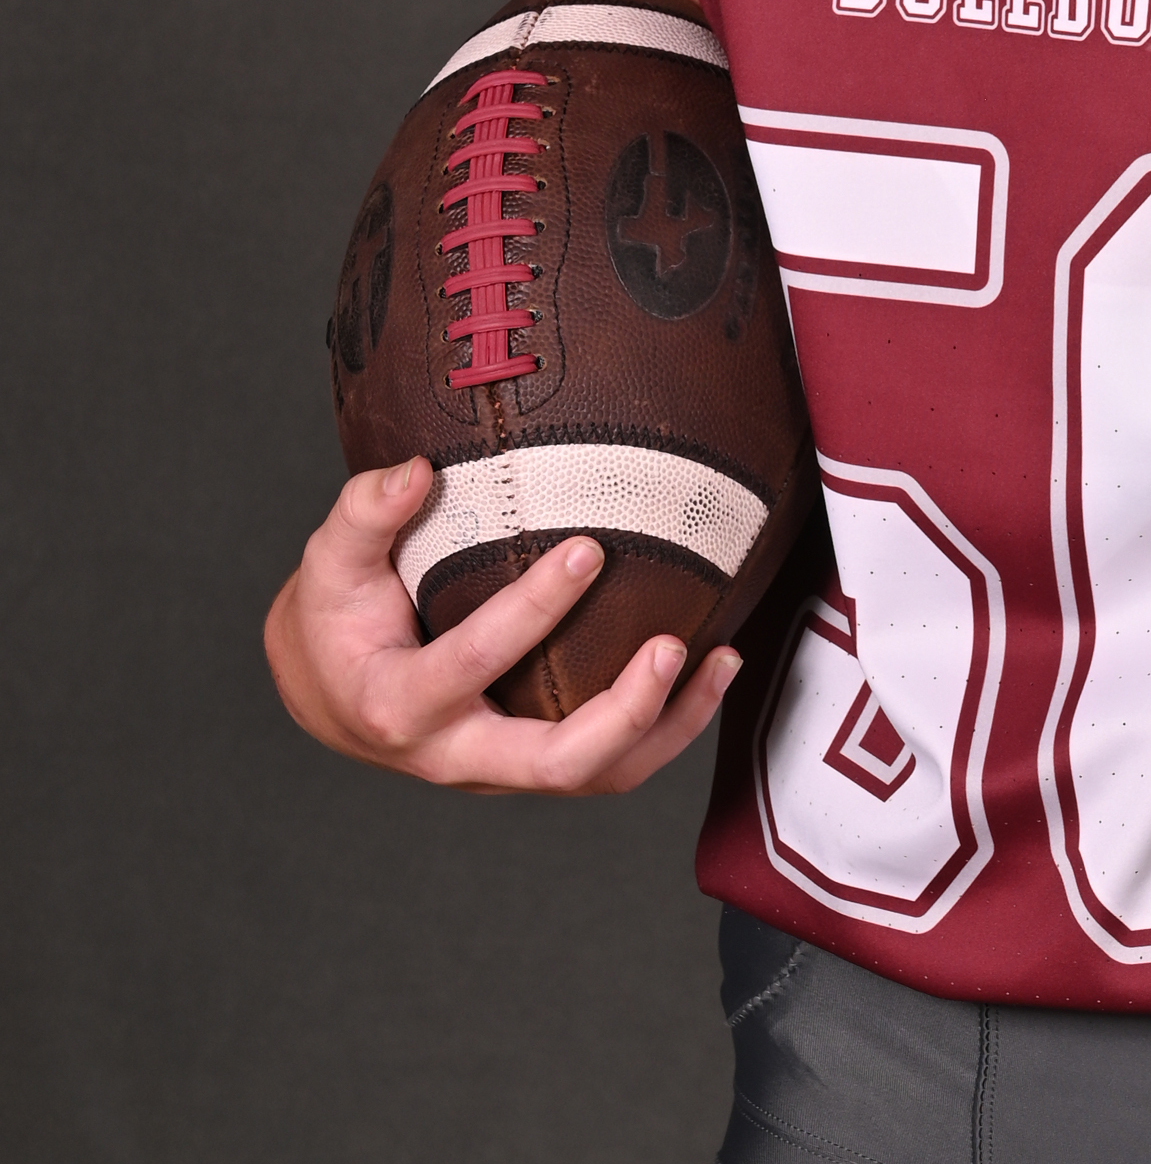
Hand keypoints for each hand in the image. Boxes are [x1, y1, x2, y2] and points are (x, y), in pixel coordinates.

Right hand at [264, 456, 739, 792]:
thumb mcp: (329, 561)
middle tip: (670, 644)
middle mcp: (454, 755)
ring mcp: (499, 769)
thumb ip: (363, 514)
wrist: (328, 688)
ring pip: (595, 778)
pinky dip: (667, 729)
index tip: (590, 548)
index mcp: (399, 706)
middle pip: (550, 765)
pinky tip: (712, 672)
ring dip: (665, 728)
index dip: (534, 611)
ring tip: (722, 659)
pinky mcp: (531, 763)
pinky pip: (609, 766)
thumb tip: (414, 471)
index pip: (473, 664)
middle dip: (620, 713)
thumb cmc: (334, 617)